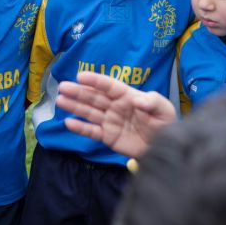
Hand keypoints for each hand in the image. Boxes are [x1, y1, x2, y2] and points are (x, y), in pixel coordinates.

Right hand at [56, 71, 175, 156]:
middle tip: (62, 87)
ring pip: (89, 112)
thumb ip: (152, 102)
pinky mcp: (108, 137)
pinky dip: (80, 128)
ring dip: (74, 106)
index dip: (95, 80)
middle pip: (94, 97)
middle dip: (78, 92)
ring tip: (60, 101)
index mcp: (127, 96)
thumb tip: (138, 100)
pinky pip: (92, 131)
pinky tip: (68, 123)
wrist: (165, 148)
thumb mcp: (164, 110)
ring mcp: (110, 121)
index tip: (80, 76)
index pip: (108, 86)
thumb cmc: (165, 124)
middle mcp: (115, 106)